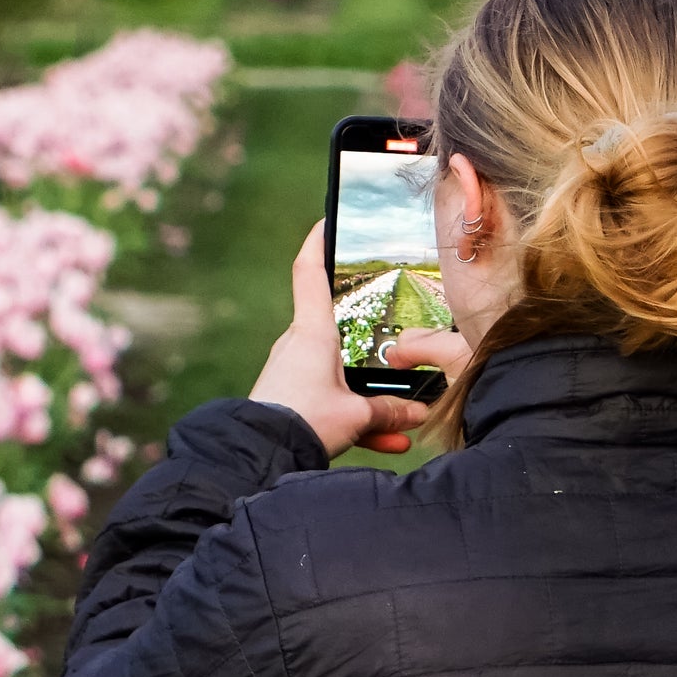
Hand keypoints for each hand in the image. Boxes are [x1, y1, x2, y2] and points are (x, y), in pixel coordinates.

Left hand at [253, 226, 469, 455]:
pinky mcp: (290, 398)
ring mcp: (292, 372)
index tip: (328, 219)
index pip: (310, 270)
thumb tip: (418, 413)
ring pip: (339, 374)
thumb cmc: (303, 421)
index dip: (319, 240)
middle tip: (394, 328)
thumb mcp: (356, 416)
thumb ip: (389, 411)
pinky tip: (387, 444)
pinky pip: (330, 402)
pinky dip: (357, 420)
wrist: (258, 457)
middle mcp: (299, 345)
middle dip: (368, 336)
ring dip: (369, 398)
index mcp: (312, 331)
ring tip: (400, 424)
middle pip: (336, 327)